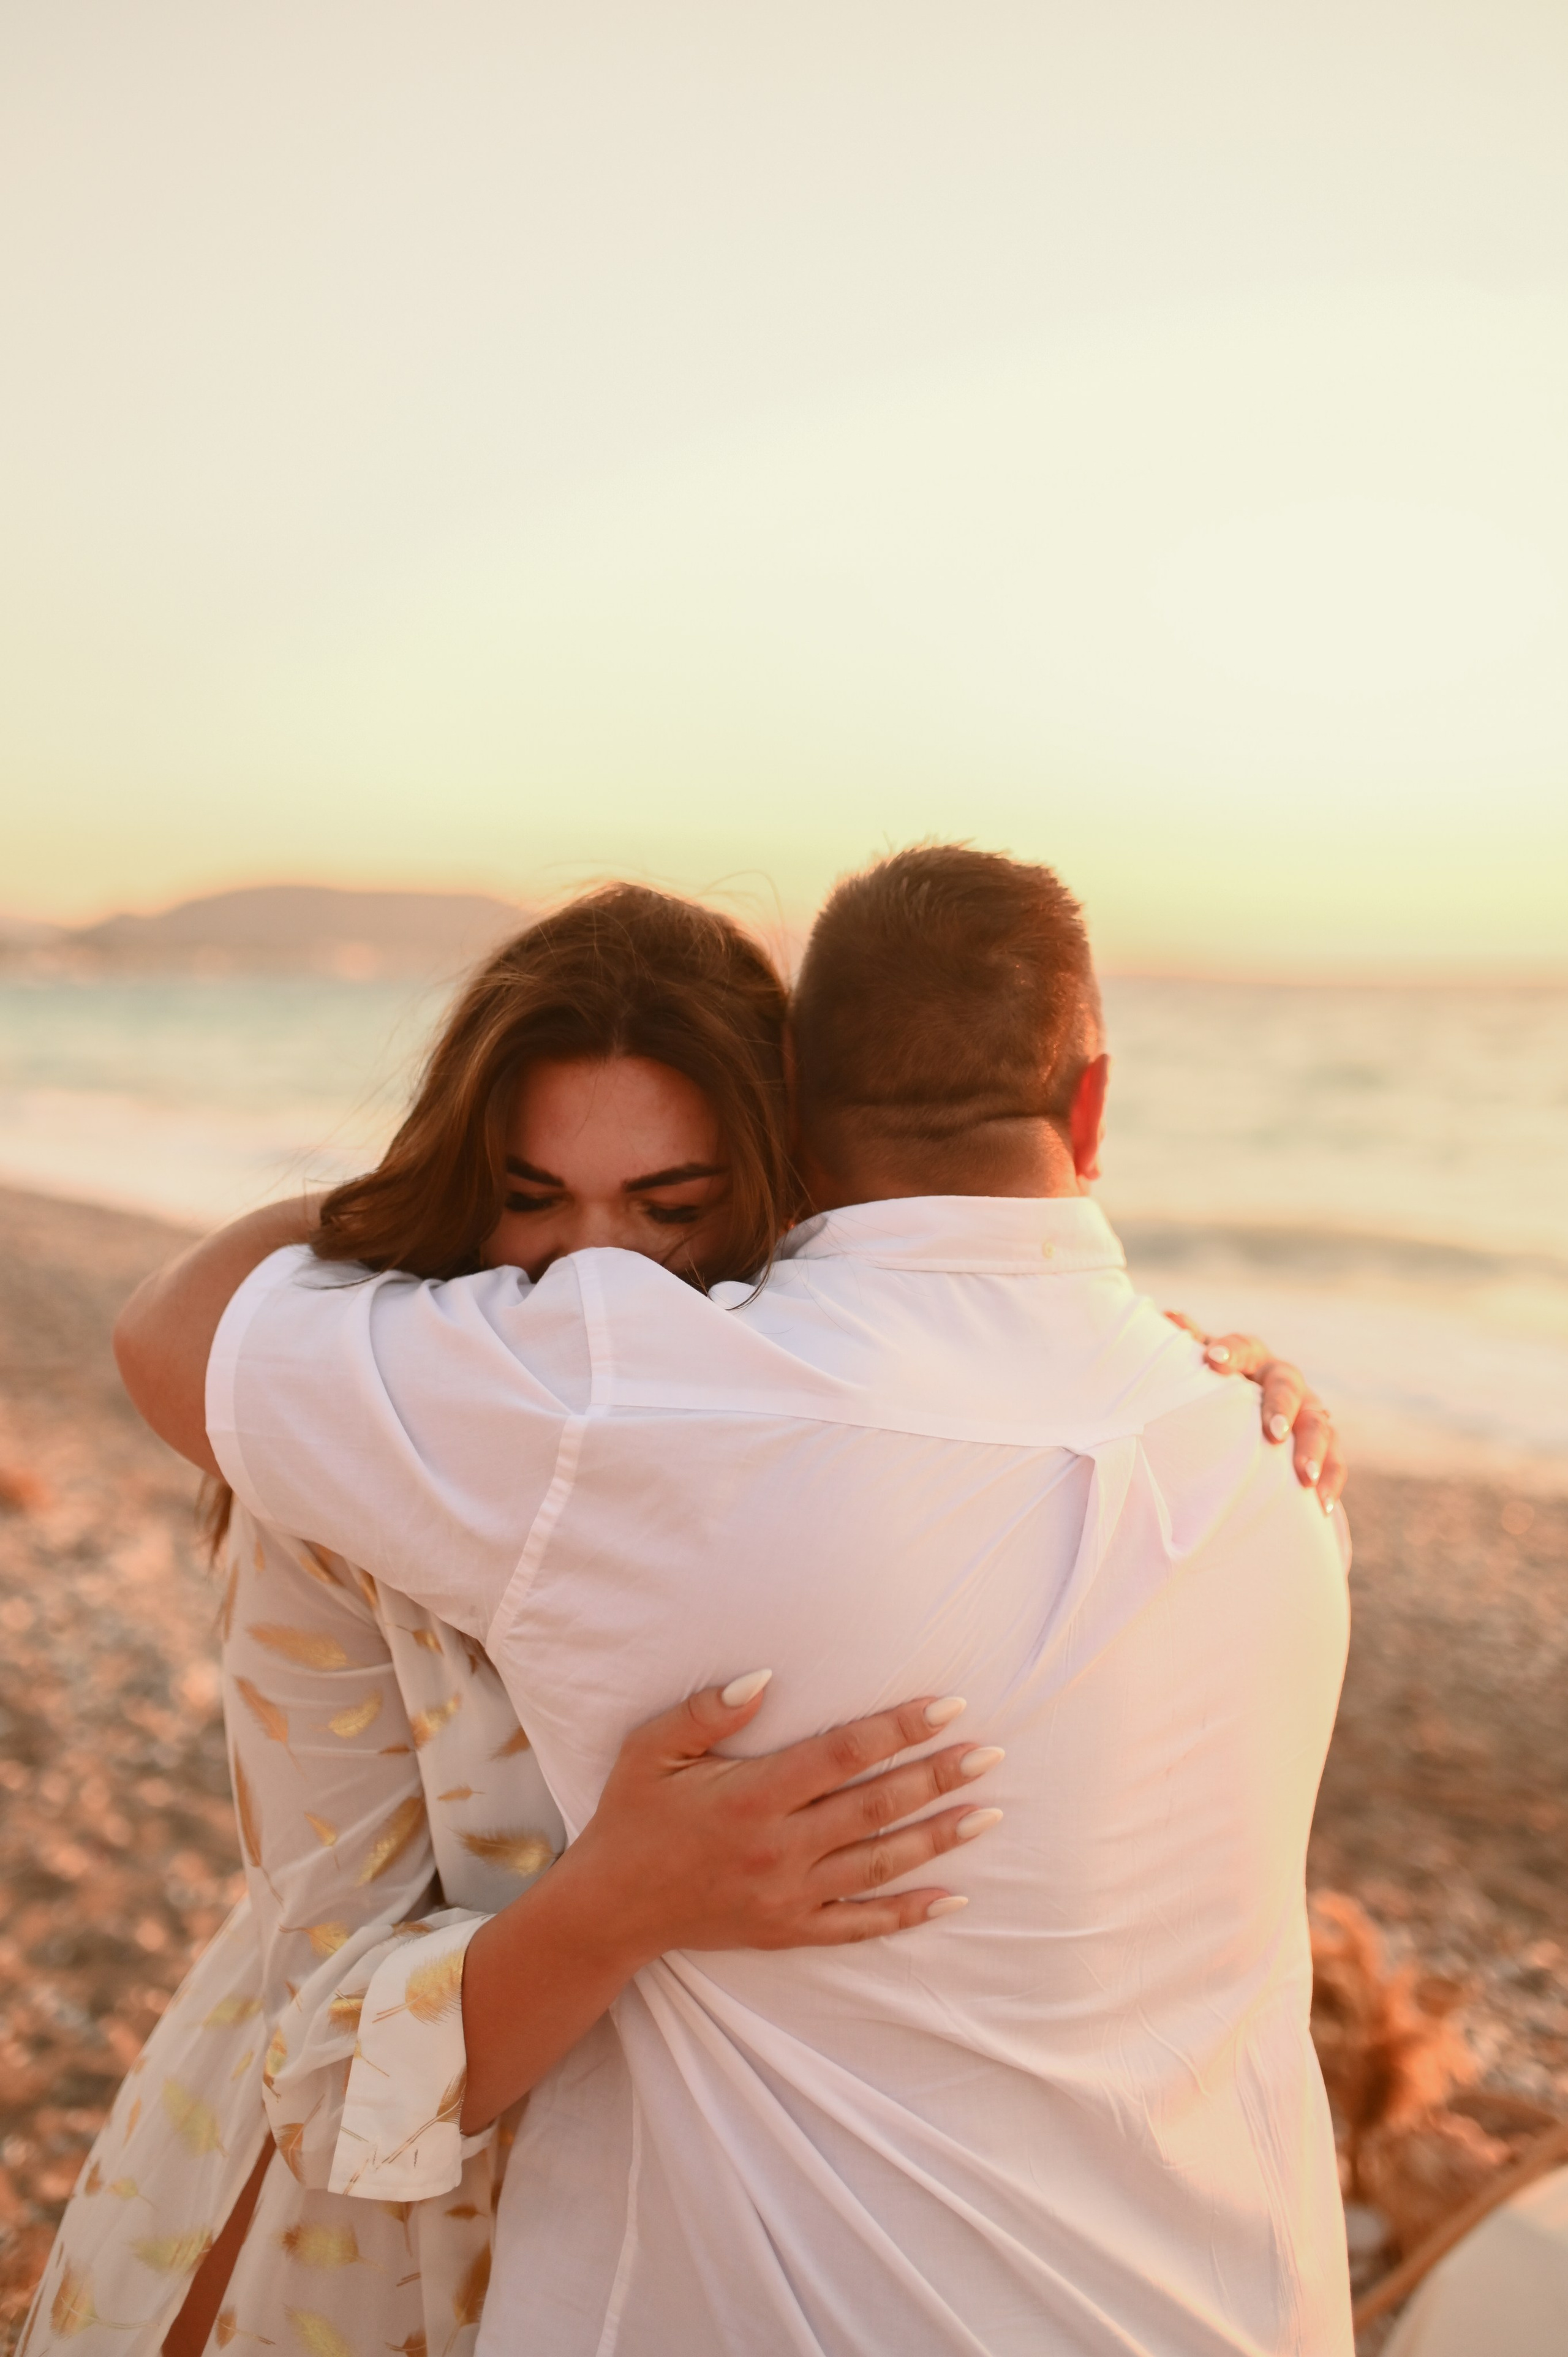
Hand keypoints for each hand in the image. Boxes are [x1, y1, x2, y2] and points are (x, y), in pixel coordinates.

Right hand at [563, 1674, 1001, 1966]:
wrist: (610, 1908)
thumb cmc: (633, 1816)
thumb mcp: (651, 1750)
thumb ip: (706, 1710)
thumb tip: (764, 1678)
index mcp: (751, 1796)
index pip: (842, 1755)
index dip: (897, 1729)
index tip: (946, 1707)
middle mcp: (778, 1848)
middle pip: (875, 1807)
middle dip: (936, 1777)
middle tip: (988, 1754)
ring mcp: (788, 1894)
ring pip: (880, 1864)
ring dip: (938, 1838)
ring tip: (989, 1812)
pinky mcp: (789, 1930)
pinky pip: (861, 1924)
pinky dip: (909, 1914)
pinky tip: (952, 1897)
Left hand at [1164, 1311, 1344, 1512]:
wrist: (1238, 1416)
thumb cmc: (1210, 1389)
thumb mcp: (1195, 1368)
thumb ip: (1183, 1345)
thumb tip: (1168, 1314)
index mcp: (1250, 1356)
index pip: (1243, 1348)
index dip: (1231, 1352)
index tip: (1213, 1361)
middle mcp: (1282, 1379)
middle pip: (1288, 1386)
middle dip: (1281, 1408)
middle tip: (1272, 1432)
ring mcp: (1307, 1410)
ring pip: (1319, 1424)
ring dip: (1314, 1449)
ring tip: (1305, 1477)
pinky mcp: (1322, 1442)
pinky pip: (1335, 1460)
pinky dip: (1332, 1480)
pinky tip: (1322, 1506)